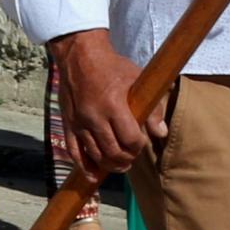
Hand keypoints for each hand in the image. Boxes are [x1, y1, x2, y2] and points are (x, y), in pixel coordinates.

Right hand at [50, 29, 163, 176]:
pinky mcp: (68, 124)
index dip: (138, 146)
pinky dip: (84, 166)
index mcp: (113, 105)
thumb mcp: (136, 79)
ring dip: (110, 165)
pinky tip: (93, 174)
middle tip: (131, 157)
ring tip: (119, 164)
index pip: (130, 140)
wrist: (80, 56)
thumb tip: (161, 133)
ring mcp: (79, 122)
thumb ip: (152, 108)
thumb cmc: (112, 66)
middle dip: (126, 159)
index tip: (140, 142)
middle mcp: (94, 117)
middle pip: (113, 152)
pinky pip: (74, 152)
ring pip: (95, 155)